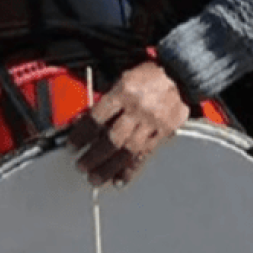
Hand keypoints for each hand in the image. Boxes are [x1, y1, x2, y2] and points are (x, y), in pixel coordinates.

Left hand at [69, 62, 189, 186]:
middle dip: (93, 156)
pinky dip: (131, 169)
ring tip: (96, 178)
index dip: (82, 134)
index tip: (72, 145)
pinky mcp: (164, 132)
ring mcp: (152, 122)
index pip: (97, 117)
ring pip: (127, 151)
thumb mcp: (124, 78)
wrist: (180, 73)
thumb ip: (108, 100)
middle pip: (111, 138)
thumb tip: (88, 122)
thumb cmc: (149, 74)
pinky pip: (144, 154)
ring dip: (109, 168)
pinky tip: (119, 179)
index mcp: (124, 91)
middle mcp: (137, 109)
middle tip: (81, 166)